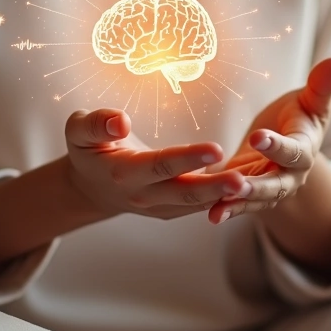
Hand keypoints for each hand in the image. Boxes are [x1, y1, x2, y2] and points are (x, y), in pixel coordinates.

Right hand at [65, 108, 252, 219]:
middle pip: (185, 192)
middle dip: (215, 187)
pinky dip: (224, 200)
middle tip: (243, 179)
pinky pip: (201, 206)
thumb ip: (95, 124)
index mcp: (123, 172)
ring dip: (225, 197)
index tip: (216, 147)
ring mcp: (159, 207)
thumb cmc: (88, 149)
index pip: (160, 165)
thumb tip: (120, 121)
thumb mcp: (77, 131)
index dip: (188, 158)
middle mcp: (143, 194)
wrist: (91, 186)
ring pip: (197, 204)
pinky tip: (248, 187)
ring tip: (252, 185)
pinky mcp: (172, 210)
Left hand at [207, 57, 330, 224]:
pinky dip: (224, 210)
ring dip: (236, 204)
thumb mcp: (312, 101)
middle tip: (237, 185)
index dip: (277, 146)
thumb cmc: (301, 116)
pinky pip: (238, 204)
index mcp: (305, 149)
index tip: (258, 137)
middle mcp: (291, 175)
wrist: (289, 142)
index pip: (293, 151)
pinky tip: (209, 215)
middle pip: (276, 185)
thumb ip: (321, 86)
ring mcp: (270, 188)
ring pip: (255, 199)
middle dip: (257, 187)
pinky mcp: (251, 194)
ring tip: (216, 211)